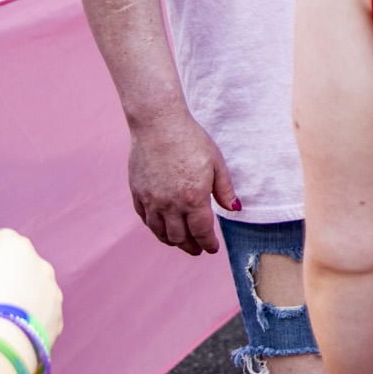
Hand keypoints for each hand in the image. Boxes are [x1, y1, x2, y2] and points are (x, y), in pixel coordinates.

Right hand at [0, 227, 63, 346]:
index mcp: (16, 248)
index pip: (4, 238)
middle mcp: (40, 266)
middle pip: (20, 264)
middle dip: (3, 275)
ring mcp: (52, 294)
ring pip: (34, 290)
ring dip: (19, 298)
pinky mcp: (57, 321)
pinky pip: (43, 317)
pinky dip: (29, 322)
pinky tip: (10, 333)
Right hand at [127, 116, 238, 253]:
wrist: (158, 124)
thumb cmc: (191, 140)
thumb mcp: (216, 163)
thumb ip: (225, 190)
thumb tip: (235, 209)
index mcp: (193, 198)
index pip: (202, 232)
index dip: (208, 244)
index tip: (212, 248)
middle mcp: (170, 204)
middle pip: (180, 237)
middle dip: (191, 247)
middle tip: (198, 249)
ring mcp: (151, 201)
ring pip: (161, 232)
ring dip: (173, 241)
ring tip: (181, 242)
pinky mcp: (137, 193)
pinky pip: (145, 219)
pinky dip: (155, 228)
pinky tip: (162, 228)